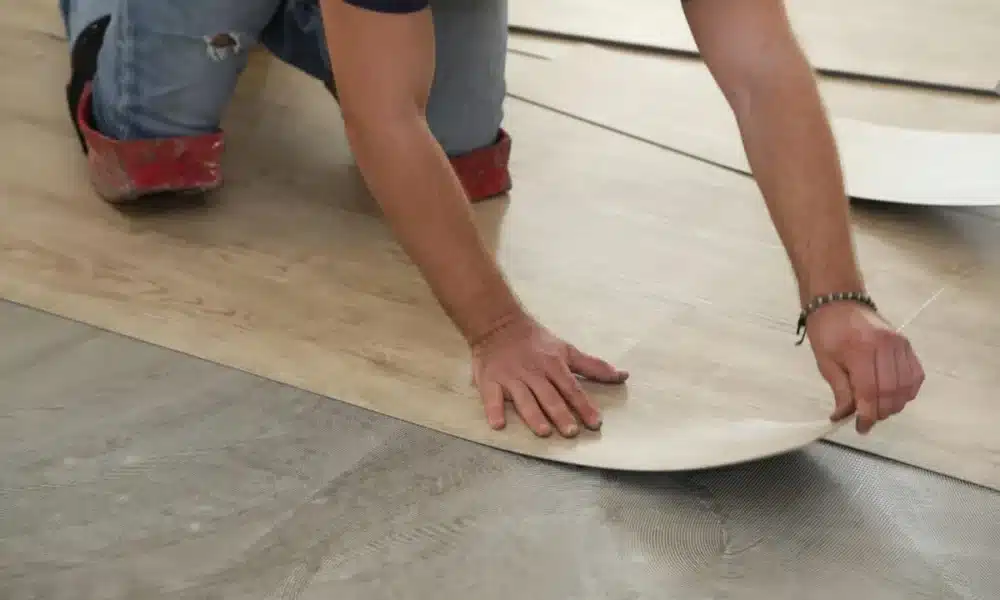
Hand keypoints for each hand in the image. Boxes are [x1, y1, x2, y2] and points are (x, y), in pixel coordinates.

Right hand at [470, 314, 628, 436]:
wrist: (499, 324)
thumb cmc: (536, 341)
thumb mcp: (566, 350)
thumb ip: (593, 366)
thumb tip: (623, 375)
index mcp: (553, 365)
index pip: (572, 388)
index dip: (584, 406)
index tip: (595, 423)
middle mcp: (534, 372)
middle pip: (549, 395)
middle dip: (561, 413)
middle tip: (572, 432)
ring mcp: (511, 377)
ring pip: (524, 398)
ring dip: (533, 415)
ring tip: (543, 432)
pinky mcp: (490, 381)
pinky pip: (491, 397)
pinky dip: (494, 410)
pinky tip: (498, 425)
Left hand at [806, 301, 924, 433]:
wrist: (839, 301)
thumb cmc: (826, 331)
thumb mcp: (825, 362)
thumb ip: (840, 390)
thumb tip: (844, 417)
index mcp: (861, 350)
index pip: (870, 392)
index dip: (867, 415)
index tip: (860, 428)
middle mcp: (886, 347)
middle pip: (892, 392)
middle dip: (880, 412)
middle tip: (867, 419)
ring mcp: (900, 344)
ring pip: (907, 386)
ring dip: (894, 404)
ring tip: (877, 408)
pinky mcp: (907, 344)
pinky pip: (915, 375)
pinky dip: (907, 391)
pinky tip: (893, 396)